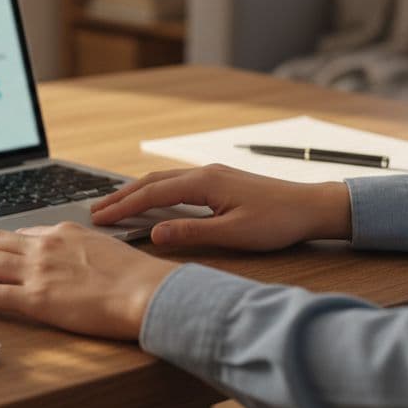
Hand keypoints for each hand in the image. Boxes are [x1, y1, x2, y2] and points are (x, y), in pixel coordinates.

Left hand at [0, 223, 177, 339]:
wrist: (145, 291)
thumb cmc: (137, 276)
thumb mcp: (107, 249)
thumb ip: (84, 249)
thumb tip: (79, 256)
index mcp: (64, 234)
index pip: (24, 234)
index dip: (2, 240)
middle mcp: (46, 247)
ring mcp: (38, 272)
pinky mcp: (35, 299)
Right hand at [91, 164, 351, 250]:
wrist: (311, 207)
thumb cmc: (278, 222)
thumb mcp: (233, 234)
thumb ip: (192, 233)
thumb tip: (154, 234)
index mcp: (204, 183)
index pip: (152, 194)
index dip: (123, 206)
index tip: (100, 218)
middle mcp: (204, 173)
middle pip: (152, 182)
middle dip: (121, 196)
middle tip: (96, 211)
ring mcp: (212, 175)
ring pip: (163, 180)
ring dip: (136, 192)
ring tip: (115, 205)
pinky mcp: (219, 181)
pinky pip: (176, 183)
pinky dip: (155, 191)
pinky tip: (151, 200)